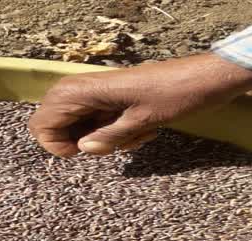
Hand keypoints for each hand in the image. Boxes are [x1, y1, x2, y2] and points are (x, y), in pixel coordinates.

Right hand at [28, 53, 251, 156]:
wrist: (208, 78)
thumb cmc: (177, 95)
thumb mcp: (142, 122)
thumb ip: (108, 137)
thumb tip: (82, 149)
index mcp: (87, 90)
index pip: (43, 120)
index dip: (54, 143)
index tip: (80, 153)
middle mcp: (87, 88)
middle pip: (54, 120)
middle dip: (74, 141)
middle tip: (102, 148)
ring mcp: (100, 93)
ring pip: (79, 124)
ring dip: (99, 139)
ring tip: (130, 140)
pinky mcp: (115, 98)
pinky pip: (99, 120)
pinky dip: (112, 132)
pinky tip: (140, 133)